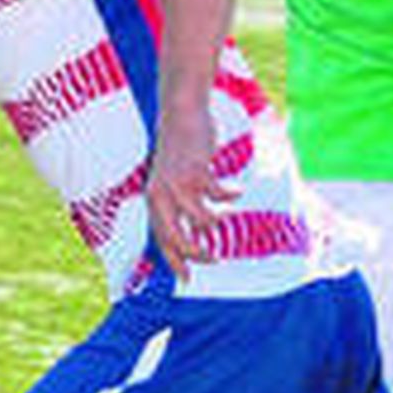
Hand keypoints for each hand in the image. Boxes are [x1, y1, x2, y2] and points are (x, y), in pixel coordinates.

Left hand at [146, 103, 239, 278]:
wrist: (180, 113)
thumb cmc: (179, 150)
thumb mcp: (173, 181)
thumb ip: (179, 206)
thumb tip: (199, 235)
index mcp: (154, 200)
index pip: (162, 240)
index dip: (174, 261)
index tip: (187, 279)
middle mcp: (161, 196)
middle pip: (177, 238)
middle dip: (197, 254)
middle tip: (215, 260)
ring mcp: (178, 184)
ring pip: (200, 220)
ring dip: (216, 222)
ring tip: (227, 217)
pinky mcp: (196, 171)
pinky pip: (218, 195)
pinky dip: (230, 195)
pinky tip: (238, 191)